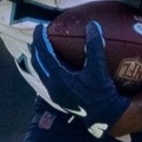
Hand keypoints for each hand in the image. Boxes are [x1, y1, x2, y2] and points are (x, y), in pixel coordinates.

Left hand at [30, 21, 129, 137]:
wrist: (105, 117)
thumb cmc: (102, 94)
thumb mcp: (98, 70)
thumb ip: (94, 47)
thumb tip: (92, 25)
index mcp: (58, 79)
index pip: (44, 55)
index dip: (40, 39)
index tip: (40, 27)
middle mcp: (52, 86)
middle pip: (37, 63)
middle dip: (36, 48)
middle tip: (39, 35)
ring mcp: (55, 93)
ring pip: (41, 71)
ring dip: (41, 58)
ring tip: (43, 46)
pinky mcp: (60, 97)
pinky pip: (47, 77)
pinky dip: (47, 67)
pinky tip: (55, 62)